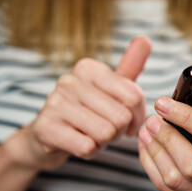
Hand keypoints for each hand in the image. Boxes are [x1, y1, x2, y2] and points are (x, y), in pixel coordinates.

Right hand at [6, 36, 151, 170]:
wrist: (47, 136)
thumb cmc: (86, 112)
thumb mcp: (109, 89)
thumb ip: (129, 67)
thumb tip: (145, 39)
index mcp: (88, 68)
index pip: (134, 96)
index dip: (137, 117)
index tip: (129, 124)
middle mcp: (70, 80)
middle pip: (122, 116)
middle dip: (119, 132)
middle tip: (106, 131)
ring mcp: (55, 102)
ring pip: (106, 133)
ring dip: (104, 142)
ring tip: (91, 135)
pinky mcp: (46, 127)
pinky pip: (87, 147)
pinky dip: (89, 151)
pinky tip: (78, 143)